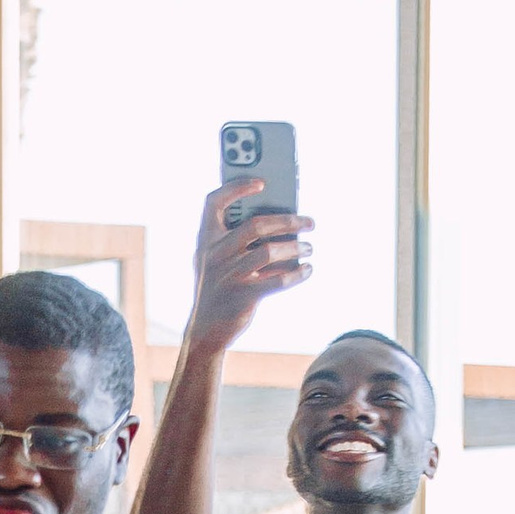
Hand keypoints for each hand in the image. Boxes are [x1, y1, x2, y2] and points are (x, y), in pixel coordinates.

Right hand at [186, 180, 312, 349]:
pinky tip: (308, 269)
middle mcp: (215, 255)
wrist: (205, 330)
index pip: (214, 202)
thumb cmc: (218, 287)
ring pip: (268, 251)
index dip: (236, 188)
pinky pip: (277, 281)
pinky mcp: (243, 297)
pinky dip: (297, 274)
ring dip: (295, 246)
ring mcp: (228, 276)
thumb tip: (278, 219)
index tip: (262, 183)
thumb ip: (233, 239)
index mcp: (205, 240)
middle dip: (287, 220)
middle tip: (308, 221)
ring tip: (309, 247)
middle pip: (255, 225)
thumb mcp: (215, 259)